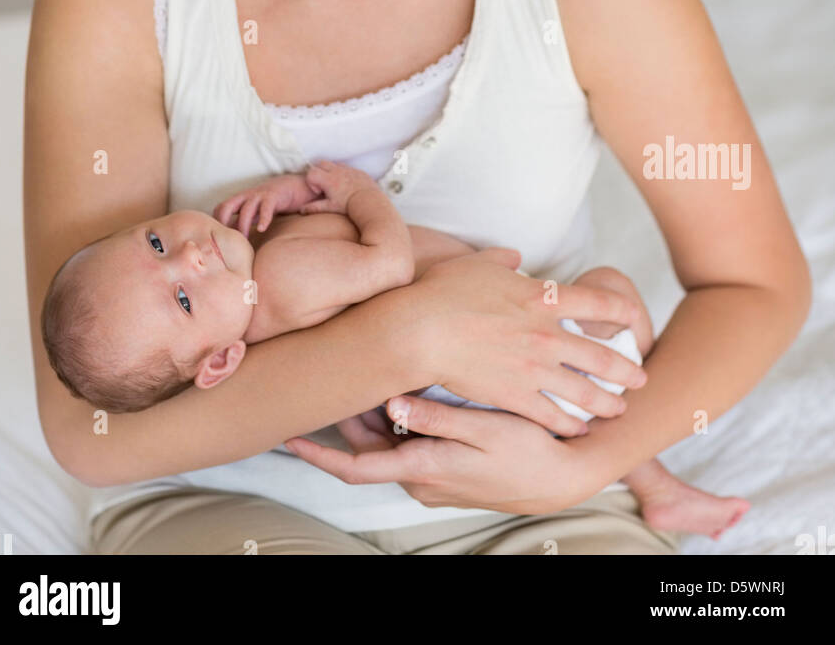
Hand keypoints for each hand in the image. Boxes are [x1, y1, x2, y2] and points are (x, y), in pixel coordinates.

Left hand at [213, 174, 319, 235]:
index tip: (217, 239)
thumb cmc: (271, 203)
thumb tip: (233, 242)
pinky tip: (262, 229)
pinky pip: (267, 207)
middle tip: (224, 241)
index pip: (220, 209)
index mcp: (240, 200)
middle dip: (222, 223)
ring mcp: (260, 195)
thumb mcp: (255, 212)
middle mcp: (247, 196)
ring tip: (244, 241)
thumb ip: (244, 222)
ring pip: (246, 209)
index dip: (216, 223)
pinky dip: (263, 218)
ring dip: (243, 226)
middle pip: (226, 206)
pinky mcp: (274, 196)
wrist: (294, 185)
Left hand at [285, 396, 599, 514]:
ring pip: (387, 440)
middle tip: (323, 376)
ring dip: (371, 410)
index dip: (319, 453)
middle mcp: (419, 477)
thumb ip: (436, 418)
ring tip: (352, 372)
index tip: (290, 436)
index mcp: (422, 470)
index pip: (356, 467)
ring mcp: (431, 475)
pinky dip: (396, 417)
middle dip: (345, 414)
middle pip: (366, 445)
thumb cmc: (527, 453)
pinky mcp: (444, 467)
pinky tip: (398, 386)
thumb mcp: (484, 430)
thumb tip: (392, 402)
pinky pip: (407, 441)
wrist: (561, 478)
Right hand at [297, 159, 375, 216]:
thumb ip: (314, 207)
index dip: (311, 182)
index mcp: (329, 179)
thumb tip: (301, 210)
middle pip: (320, 163)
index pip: (311, 172)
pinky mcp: (356, 170)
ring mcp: (347, 169)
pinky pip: (345, 167)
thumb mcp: (330, 207)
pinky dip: (342, 173)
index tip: (319, 191)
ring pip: (333, 164)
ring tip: (335, 186)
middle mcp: (337, 171)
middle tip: (324, 187)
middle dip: (319, 173)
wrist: (369, 201)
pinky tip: (346, 185)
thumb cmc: (349, 205)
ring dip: (330, 172)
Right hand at [405, 251, 646, 436]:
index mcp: (541, 298)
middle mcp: (546, 335)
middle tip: (641, 377)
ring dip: (607, 403)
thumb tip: (516, 255)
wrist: (421, 331)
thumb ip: (502, 259)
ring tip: (619, 410)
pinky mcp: (516, 397)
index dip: (621, 310)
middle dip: (626, 369)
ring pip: (584, 392)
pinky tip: (579, 431)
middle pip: (601, 356)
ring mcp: (534, 369)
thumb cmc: (443, 293)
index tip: (633, 318)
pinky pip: (552, 417)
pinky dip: (569, 426)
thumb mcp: (476, 264)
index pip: (597, 303)